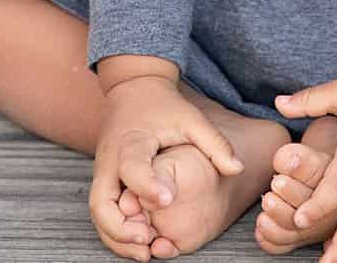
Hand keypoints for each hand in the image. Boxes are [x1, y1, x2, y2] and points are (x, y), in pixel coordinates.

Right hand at [90, 74, 244, 259]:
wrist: (134, 90)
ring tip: (145, 253)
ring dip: (117, 237)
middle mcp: (110, 162)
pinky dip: (117, 232)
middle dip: (121, 228)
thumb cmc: (164, 106)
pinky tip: (141, 243)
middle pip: (101, 203)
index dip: (147, 186)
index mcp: (131, 142)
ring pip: (99, 214)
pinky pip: (104, 213)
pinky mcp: (105, 182)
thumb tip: (237, 168)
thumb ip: (214, 143)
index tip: (167, 201)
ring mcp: (104, 173)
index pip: (132, 167)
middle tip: (148, 242)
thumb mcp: (191, 118)